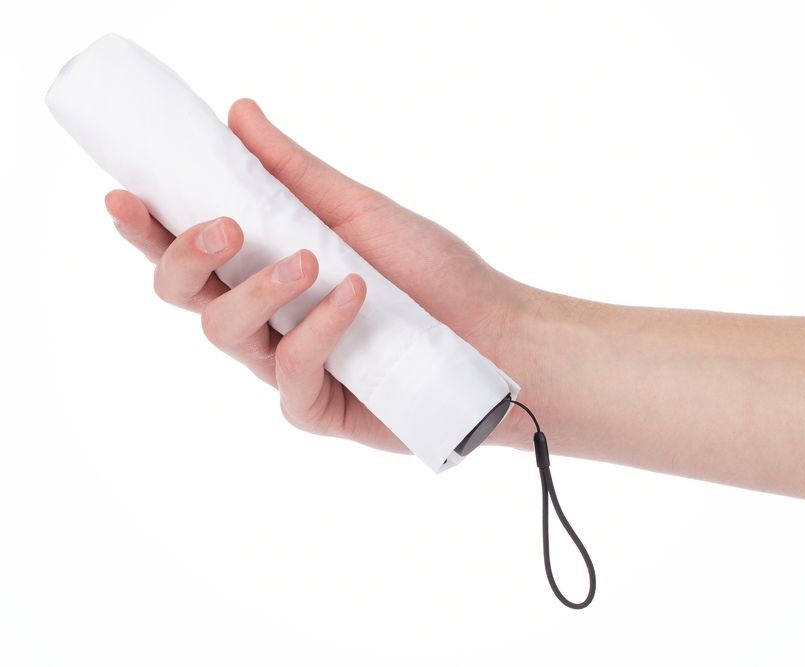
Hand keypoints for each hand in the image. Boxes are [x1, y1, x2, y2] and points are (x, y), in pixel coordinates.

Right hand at [106, 99, 539, 453]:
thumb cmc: (432, 272)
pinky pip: (289, 372)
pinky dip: (317, 331)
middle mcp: (266, 318)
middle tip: (222, 228)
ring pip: (226, 334)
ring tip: (311, 262)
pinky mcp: (315, 406)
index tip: (126, 197)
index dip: (148, 228)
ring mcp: (286, 365)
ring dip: (259, 290)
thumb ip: (296, 173)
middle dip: (186, 258)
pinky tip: (353, 298)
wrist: (495, 331)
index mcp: (265, 267)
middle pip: (184, 296)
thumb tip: (238, 114)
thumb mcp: (361, 210)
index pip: (188, 250)